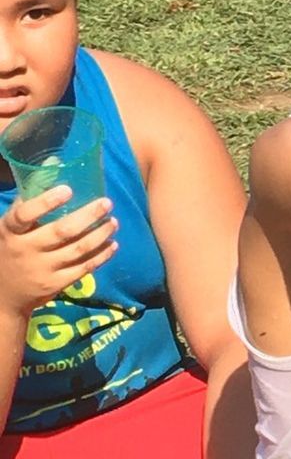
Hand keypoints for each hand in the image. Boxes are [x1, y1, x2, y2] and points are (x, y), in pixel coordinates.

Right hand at [0, 187, 116, 317]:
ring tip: (113, 222)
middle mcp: (25, 250)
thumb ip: (28, 199)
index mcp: (10, 231)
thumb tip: (53, 164)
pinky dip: (102, 255)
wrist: (3, 295)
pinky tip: (112, 244)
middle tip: (107, 203)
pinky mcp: (56, 283)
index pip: (24, 215)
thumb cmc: (10, 249)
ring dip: (100, 234)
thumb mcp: (9, 227)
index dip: (46, 202)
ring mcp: (42, 269)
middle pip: (61, 231)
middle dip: (88, 216)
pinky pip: (84, 267)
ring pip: (78, 249)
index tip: (68, 190)